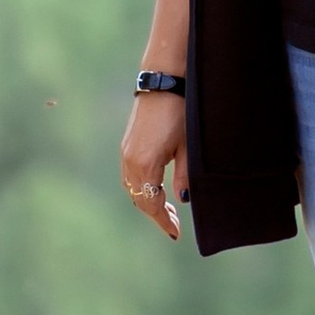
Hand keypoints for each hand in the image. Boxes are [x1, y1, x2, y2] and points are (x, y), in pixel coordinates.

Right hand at [119, 90, 187, 240]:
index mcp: (145, 165)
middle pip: (139, 198)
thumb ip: (184, 177)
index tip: (175, 233)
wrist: (163, 81)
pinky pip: (130, 175)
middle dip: (155, 213)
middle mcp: (130, 161)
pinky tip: (156, 187)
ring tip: (167, 208)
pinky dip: (142, 186)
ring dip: (148, 199)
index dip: (163, 221)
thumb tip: (183, 199)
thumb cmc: (180, 111)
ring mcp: (126, 152)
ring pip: (132, 187)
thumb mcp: (188, 147)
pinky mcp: (127, 144)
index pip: (151, 204)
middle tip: (174, 224)